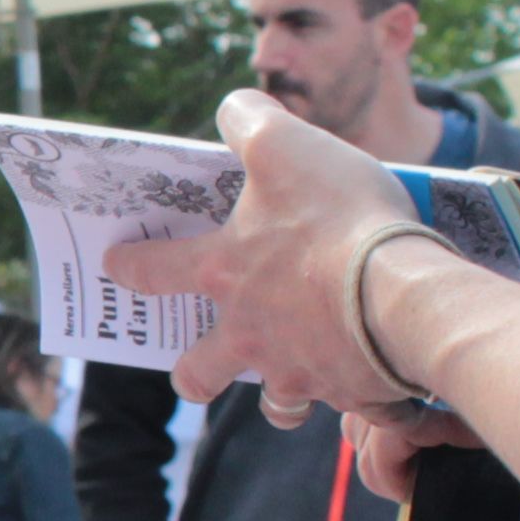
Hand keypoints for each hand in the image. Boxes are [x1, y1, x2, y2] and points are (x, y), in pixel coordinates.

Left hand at [104, 92, 432, 427]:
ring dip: (278, 397)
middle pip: (199, 371)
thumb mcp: (286, 146)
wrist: (404, 295)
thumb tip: (235, 108)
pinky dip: (357, 403)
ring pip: (276, 404)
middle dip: (193, 372)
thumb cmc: (338, 217)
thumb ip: (250, 121)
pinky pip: (350, 412)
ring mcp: (297, 373)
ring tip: (289, 387)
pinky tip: (371, 392)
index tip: (115, 267)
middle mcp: (248, 334)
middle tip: (195, 366)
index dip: (131, 267)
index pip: (156, 272)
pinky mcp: (352, 394)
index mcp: (224, 274)